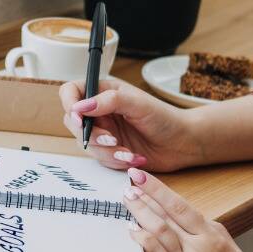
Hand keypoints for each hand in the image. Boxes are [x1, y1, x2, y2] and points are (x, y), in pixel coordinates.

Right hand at [59, 78, 197, 171]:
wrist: (182, 144)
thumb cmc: (165, 118)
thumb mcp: (138, 103)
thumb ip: (109, 101)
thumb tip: (80, 107)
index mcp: (104, 91)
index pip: (71, 92)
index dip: (69, 104)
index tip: (80, 118)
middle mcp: (100, 111)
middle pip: (73, 121)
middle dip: (91, 134)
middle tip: (111, 139)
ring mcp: (103, 131)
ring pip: (85, 144)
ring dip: (106, 151)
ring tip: (128, 152)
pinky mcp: (109, 151)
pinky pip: (99, 158)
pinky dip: (114, 160)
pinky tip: (133, 158)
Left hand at [122, 168, 252, 251]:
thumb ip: (214, 235)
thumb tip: (194, 218)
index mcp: (216, 238)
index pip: (182, 205)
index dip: (158, 188)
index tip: (142, 176)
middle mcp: (202, 248)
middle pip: (167, 214)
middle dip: (144, 196)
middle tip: (127, 184)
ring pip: (159, 231)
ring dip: (139, 213)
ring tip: (126, 202)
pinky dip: (142, 241)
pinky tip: (131, 232)